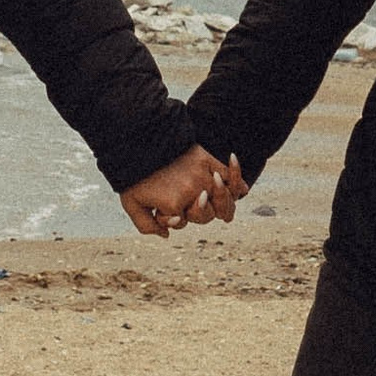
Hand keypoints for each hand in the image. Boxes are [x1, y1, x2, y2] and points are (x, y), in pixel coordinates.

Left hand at [121, 146, 246, 236]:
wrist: (139, 141)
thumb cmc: (134, 175)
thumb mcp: (133, 205)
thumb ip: (147, 226)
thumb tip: (167, 234)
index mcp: (174, 206)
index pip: (183, 222)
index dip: (172, 219)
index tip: (163, 211)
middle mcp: (192, 193)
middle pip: (209, 215)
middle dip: (197, 212)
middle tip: (189, 201)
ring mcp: (202, 176)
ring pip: (224, 199)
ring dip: (223, 201)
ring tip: (217, 197)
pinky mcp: (207, 161)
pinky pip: (229, 174)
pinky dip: (236, 179)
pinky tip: (243, 186)